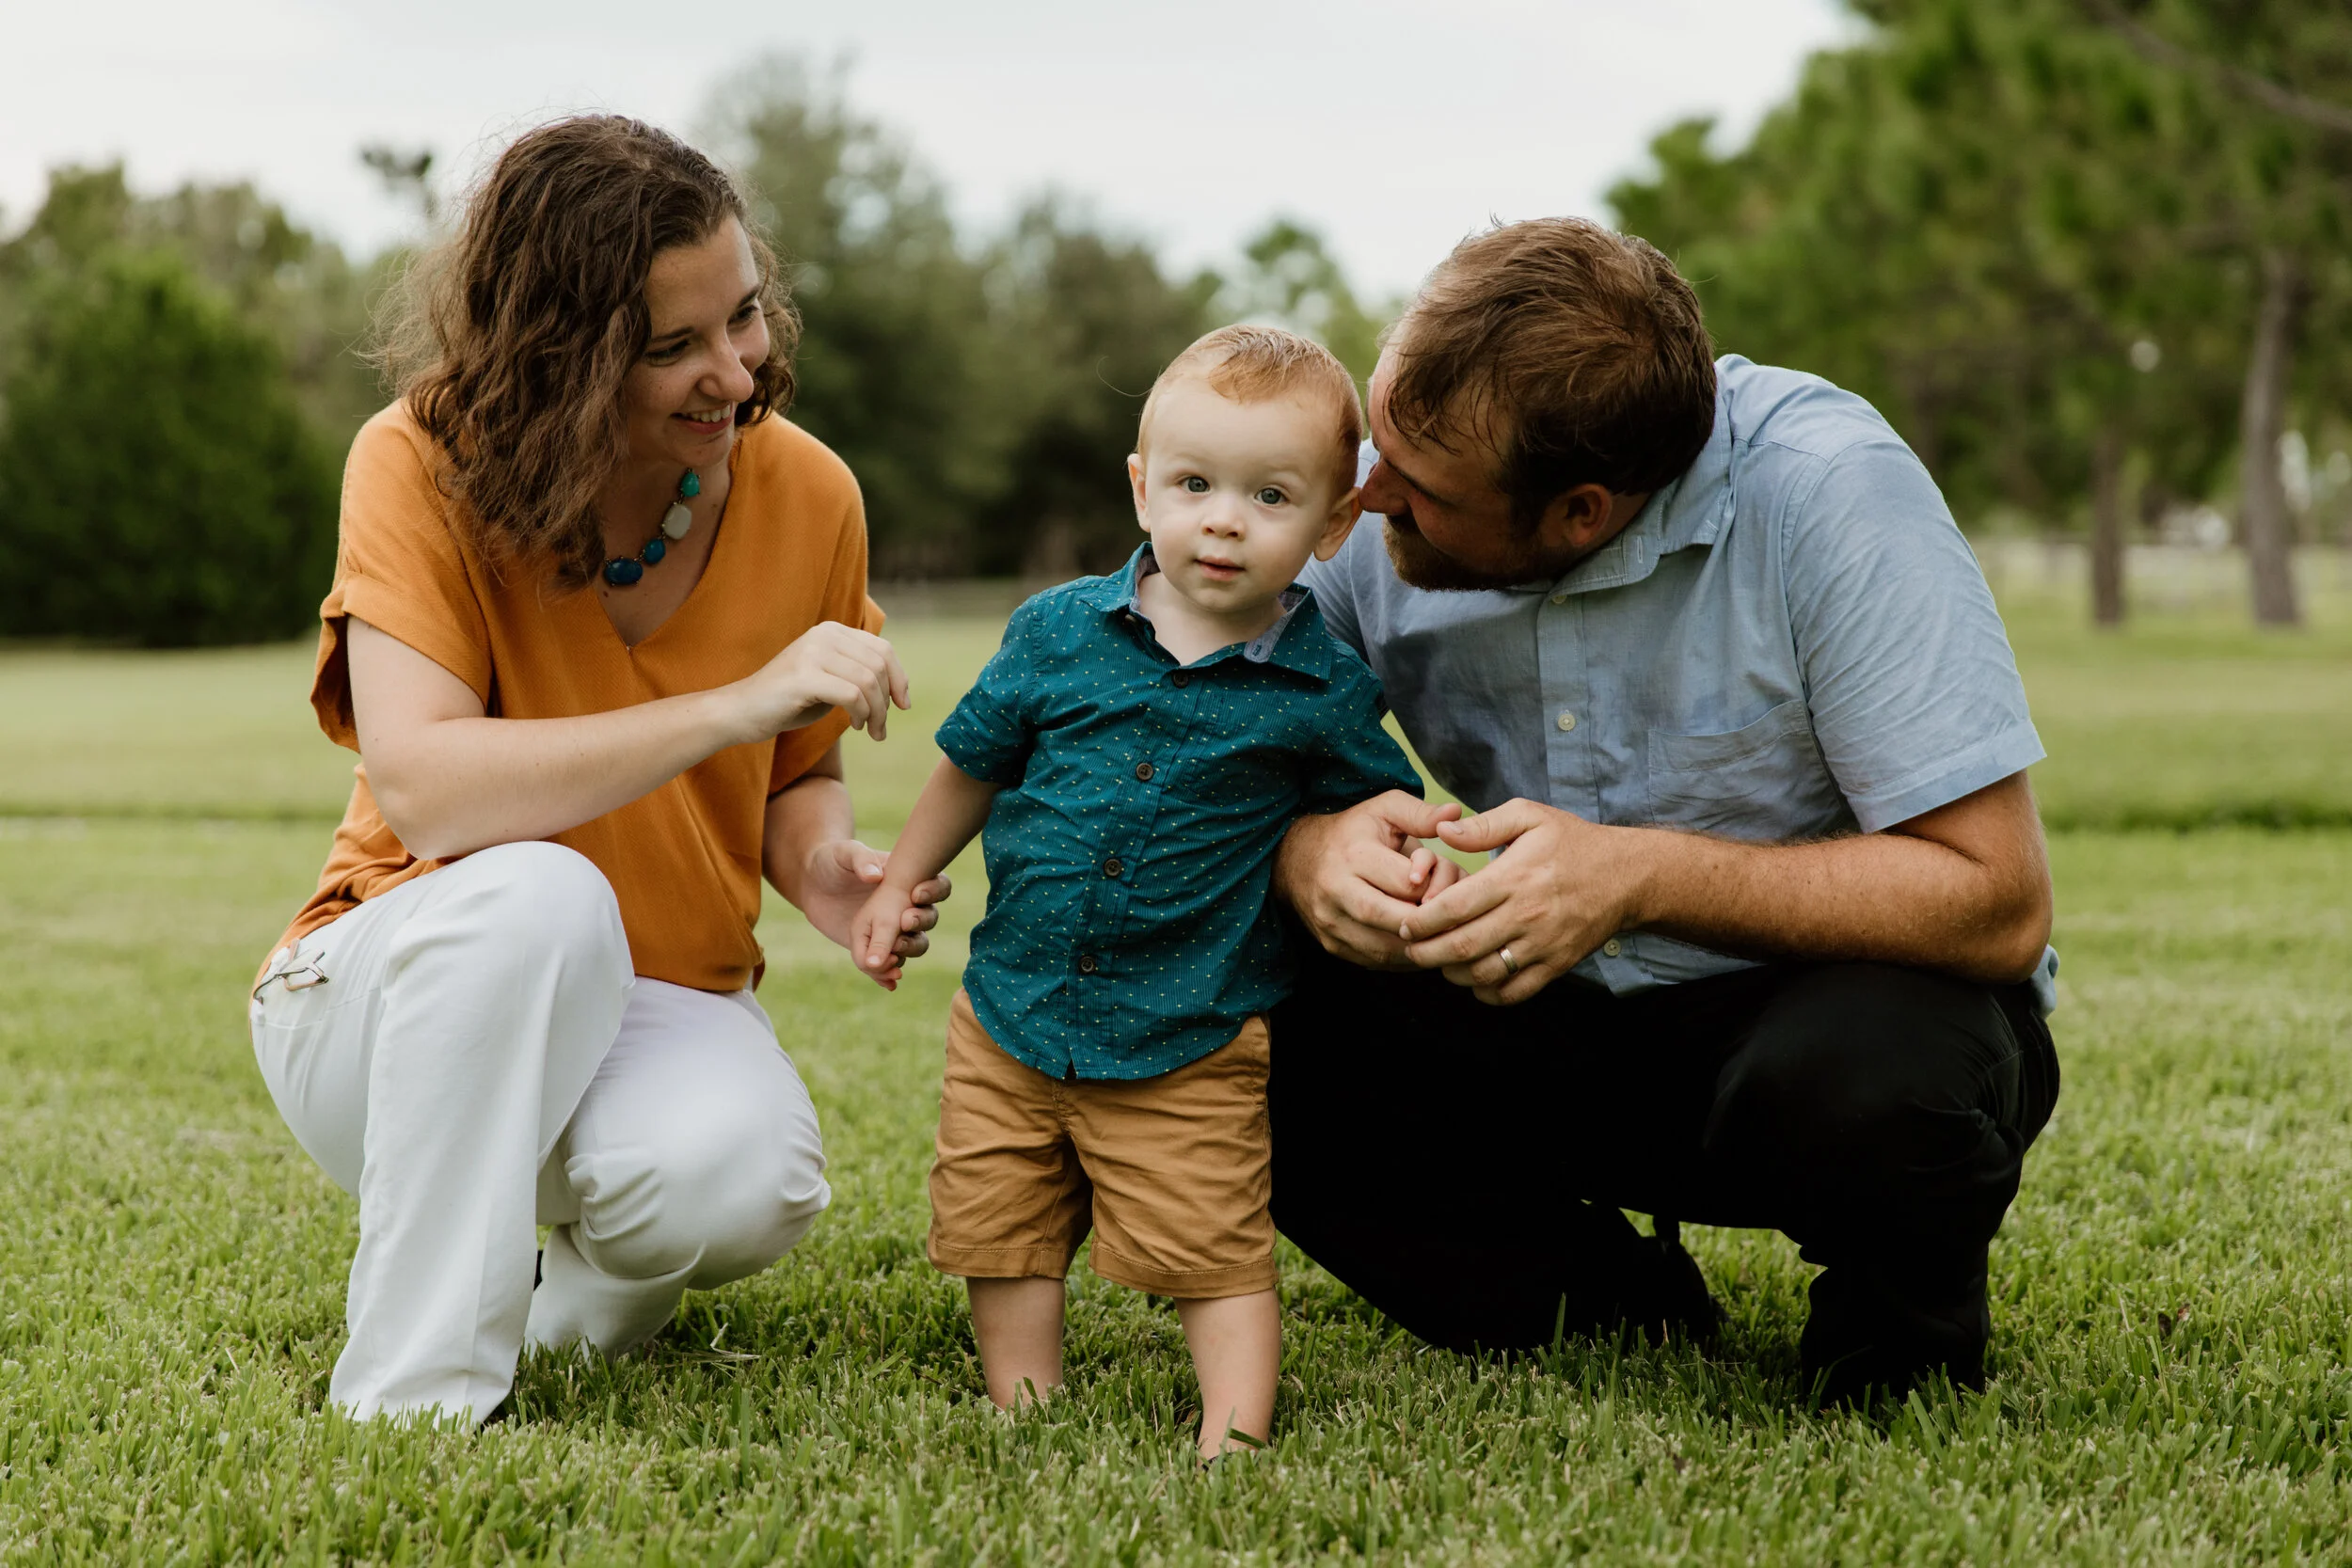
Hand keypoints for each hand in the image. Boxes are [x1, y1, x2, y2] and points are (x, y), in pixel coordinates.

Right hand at [729, 622, 909, 743]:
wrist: (743, 712)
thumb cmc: (790, 701)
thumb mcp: (831, 680)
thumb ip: (859, 674)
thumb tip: (899, 687)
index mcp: (832, 631)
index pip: (883, 649)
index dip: (899, 678)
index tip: (903, 705)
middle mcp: (824, 635)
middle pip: (879, 665)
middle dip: (887, 701)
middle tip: (880, 727)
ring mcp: (813, 652)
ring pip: (868, 681)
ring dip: (877, 712)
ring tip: (870, 730)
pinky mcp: (804, 676)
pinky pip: (852, 694)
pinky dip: (861, 713)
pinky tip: (855, 726)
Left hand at [794, 839, 948, 973]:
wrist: (812, 884)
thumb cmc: (832, 861)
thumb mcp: (844, 854)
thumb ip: (860, 860)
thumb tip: (876, 876)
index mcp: (908, 879)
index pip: (936, 886)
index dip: (934, 891)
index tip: (915, 894)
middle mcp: (907, 906)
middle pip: (928, 920)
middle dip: (920, 924)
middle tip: (903, 923)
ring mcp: (893, 930)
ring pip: (914, 946)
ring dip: (907, 952)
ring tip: (891, 960)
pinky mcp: (876, 947)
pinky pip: (887, 965)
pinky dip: (887, 976)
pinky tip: (887, 984)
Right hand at [1272, 791, 1463, 968]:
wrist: (1296, 858)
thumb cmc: (1352, 832)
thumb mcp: (1384, 810)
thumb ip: (1421, 814)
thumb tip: (1455, 812)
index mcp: (1354, 855)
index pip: (1407, 883)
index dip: (1435, 886)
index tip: (1449, 887)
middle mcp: (1336, 891)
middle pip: (1395, 920)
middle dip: (1430, 923)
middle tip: (1454, 921)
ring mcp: (1331, 923)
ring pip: (1386, 949)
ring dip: (1420, 947)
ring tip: (1441, 935)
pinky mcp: (1331, 945)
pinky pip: (1375, 962)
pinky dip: (1403, 959)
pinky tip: (1419, 945)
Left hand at [1397, 798, 1651, 1004]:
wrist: (1626, 876)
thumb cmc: (1572, 842)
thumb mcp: (1530, 816)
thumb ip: (1483, 825)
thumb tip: (1442, 832)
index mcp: (1514, 877)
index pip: (1455, 906)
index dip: (1422, 920)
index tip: (1405, 923)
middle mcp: (1527, 914)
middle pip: (1462, 946)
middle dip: (1426, 953)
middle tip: (1409, 950)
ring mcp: (1542, 944)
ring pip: (1484, 974)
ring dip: (1452, 974)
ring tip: (1439, 962)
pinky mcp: (1556, 965)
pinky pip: (1514, 992)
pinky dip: (1487, 993)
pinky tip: (1474, 980)